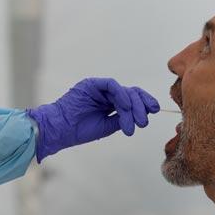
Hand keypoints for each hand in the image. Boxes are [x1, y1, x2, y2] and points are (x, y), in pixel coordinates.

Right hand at [27, 77, 159, 161]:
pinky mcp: (91, 84)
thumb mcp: (107, 126)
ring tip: (138, 121)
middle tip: (145, 121)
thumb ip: (122, 118)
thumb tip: (141, 116)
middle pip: (130, 93)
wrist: (60, 130)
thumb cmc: (79, 130)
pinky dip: (121, 95)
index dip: (144, 103)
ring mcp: (98, 88)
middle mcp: (105, 93)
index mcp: (109, 102)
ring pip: (123, 91)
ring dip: (133, 106)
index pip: (131, 99)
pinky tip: (126, 107)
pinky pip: (111, 85)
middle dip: (142, 105)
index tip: (155, 111)